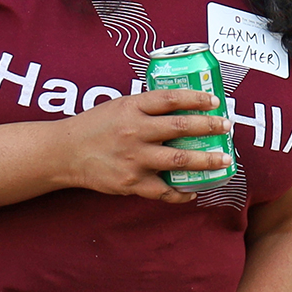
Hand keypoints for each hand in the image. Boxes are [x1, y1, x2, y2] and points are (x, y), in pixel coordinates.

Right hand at [60, 88, 230, 200]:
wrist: (65, 153)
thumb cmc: (94, 126)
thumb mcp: (118, 106)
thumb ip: (146, 106)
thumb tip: (182, 105)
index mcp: (132, 107)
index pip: (171, 99)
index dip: (196, 99)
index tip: (215, 101)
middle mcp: (136, 131)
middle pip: (182, 127)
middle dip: (210, 127)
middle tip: (226, 127)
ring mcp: (135, 158)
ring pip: (180, 159)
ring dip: (206, 160)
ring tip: (223, 161)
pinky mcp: (131, 182)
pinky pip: (164, 191)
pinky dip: (181, 193)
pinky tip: (194, 190)